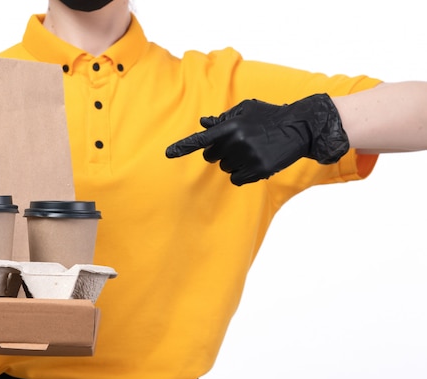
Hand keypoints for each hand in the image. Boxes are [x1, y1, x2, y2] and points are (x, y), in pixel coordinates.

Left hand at [165, 93, 349, 185]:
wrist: (299, 126)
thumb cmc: (269, 116)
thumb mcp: (246, 110)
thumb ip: (224, 118)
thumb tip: (203, 122)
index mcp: (231, 126)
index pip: (201, 139)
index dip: (183, 147)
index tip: (168, 153)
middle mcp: (237, 142)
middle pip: (211, 157)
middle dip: (220, 152)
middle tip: (237, 145)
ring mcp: (248, 157)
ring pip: (226, 168)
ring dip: (234, 162)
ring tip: (252, 150)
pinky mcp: (259, 170)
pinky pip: (238, 179)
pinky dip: (244, 174)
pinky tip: (256, 162)